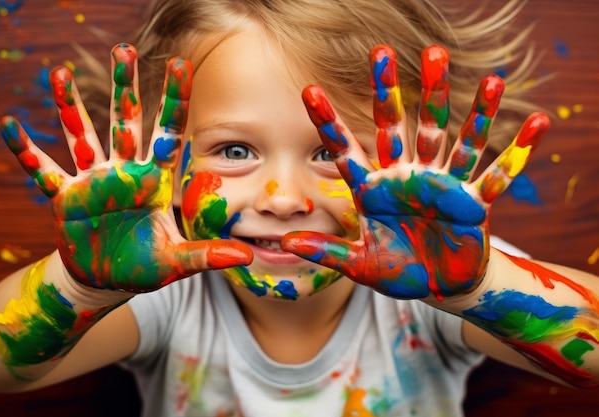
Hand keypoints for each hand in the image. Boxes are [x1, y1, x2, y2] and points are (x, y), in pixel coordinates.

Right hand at [0, 43, 251, 291]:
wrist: (106, 280)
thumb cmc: (143, 266)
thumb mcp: (176, 261)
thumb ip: (206, 255)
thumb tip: (246, 256)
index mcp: (154, 181)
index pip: (168, 134)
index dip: (173, 101)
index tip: (180, 65)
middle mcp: (124, 173)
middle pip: (125, 123)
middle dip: (126, 89)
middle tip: (124, 50)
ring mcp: (93, 182)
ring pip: (82, 136)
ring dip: (70, 107)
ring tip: (59, 73)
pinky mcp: (66, 198)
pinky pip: (44, 171)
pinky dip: (27, 152)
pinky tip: (11, 126)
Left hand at [282, 44, 549, 300]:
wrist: (440, 286)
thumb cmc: (401, 271)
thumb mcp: (361, 265)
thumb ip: (328, 252)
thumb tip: (286, 244)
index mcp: (374, 190)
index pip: (347, 150)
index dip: (329, 122)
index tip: (309, 90)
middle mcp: (405, 177)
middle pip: (397, 127)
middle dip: (391, 92)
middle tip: (382, 52)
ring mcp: (441, 184)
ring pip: (451, 138)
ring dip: (468, 108)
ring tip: (486, 76)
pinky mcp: (472, 201)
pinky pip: (496, 173)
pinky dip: (518, 151)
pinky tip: (538, 121)